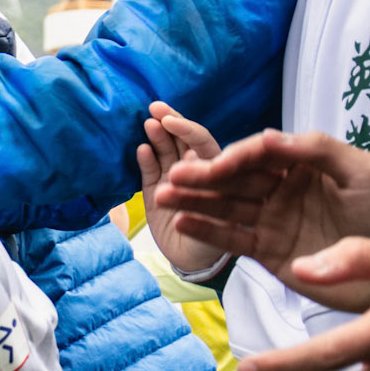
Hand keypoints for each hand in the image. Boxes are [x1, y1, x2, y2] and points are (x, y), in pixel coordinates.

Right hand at [135, 100, 223, 272]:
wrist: (195, 263)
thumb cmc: (219, 241)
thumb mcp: (228, 220)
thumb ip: (220, 194)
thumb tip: (200, 162)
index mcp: (217, 171)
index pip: (202, 143)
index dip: (187, 130)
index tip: (172, 121)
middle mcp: (196, 170)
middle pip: (182, 140)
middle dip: (170, 122)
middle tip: (155, 108)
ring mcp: (175, 180)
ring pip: (165, 152)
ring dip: (157, 137)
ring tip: (147, 124)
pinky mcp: (156, 192)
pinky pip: (150, 172)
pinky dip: (145, 160)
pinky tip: (141, 149)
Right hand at [153, 127, 369, 306]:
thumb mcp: (364, 173)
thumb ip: (319, 150)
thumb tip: (270, 137)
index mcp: (305, 163)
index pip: (261, 154)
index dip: (236, 157)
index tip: (215, 166)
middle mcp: (283, 188)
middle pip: (236, 178)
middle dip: (203, 177)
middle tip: (172, 177)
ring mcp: (272, 219)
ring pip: (227, 206)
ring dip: (195, 200)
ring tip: (164, 196)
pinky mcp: (267, 250)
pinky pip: (232, 238)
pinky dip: (208, 231)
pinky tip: (183, 222)